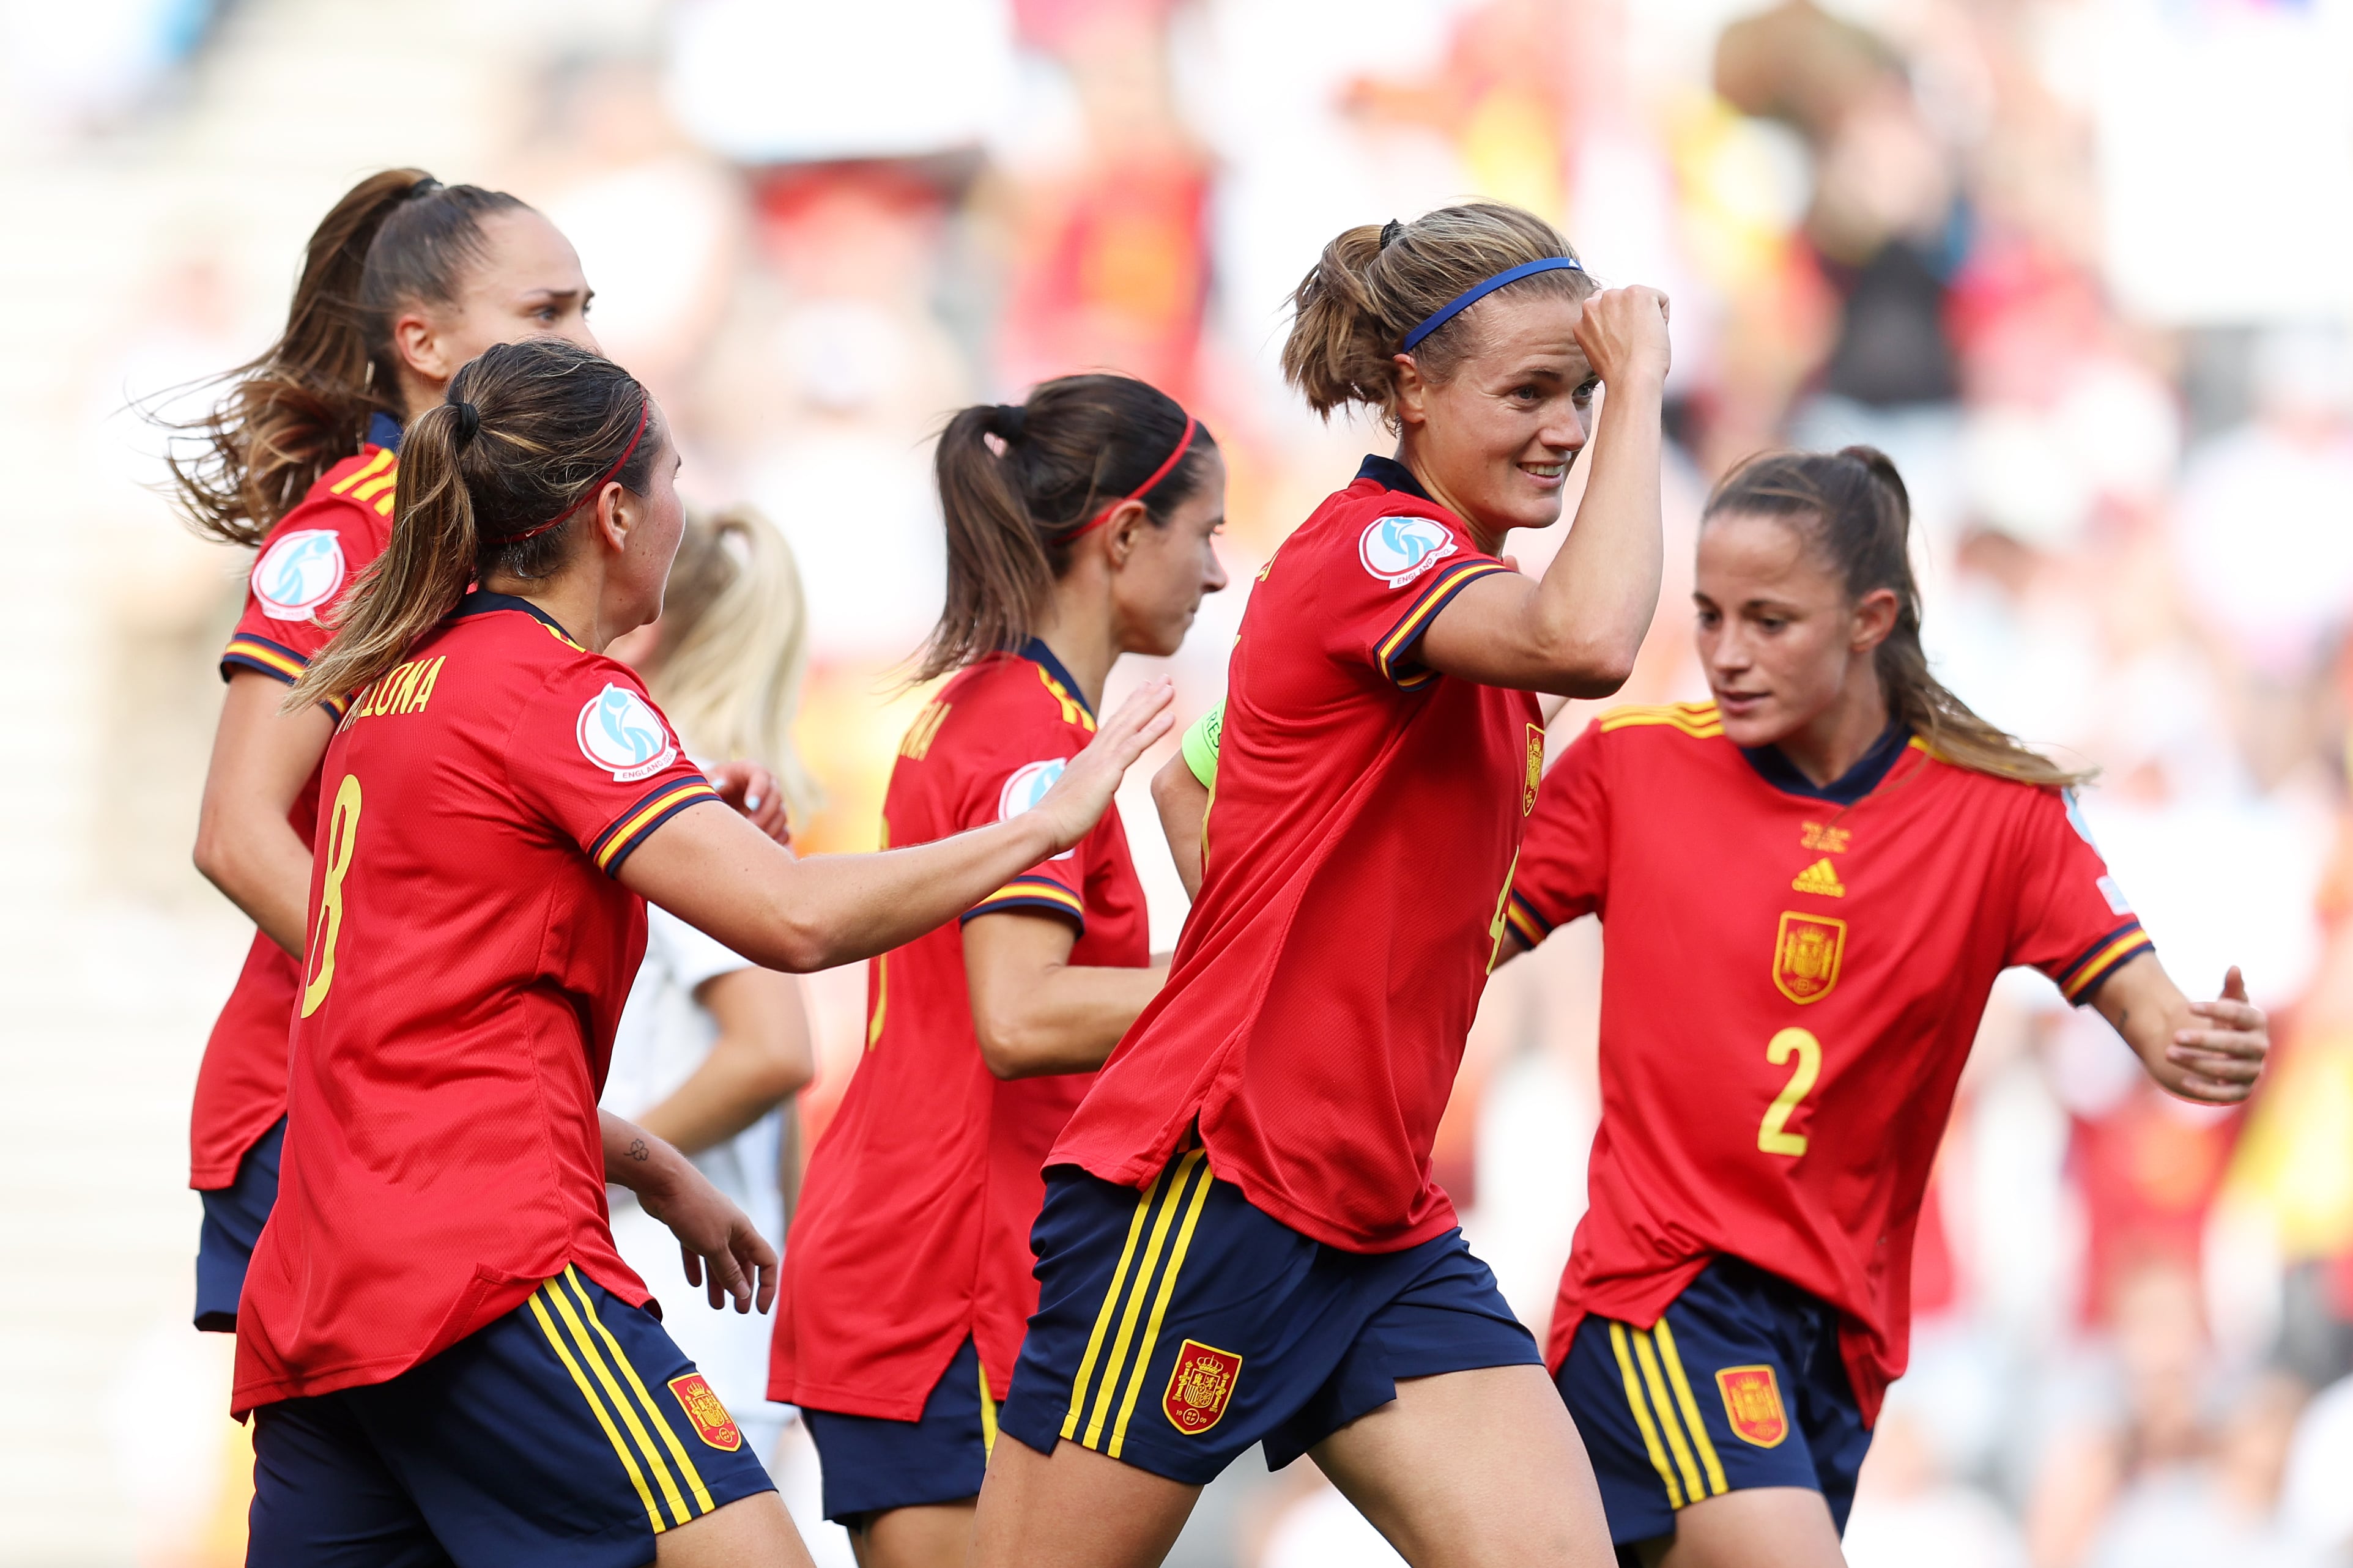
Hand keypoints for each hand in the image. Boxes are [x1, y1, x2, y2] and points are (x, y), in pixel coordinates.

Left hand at [637, 1159, 779, 1313]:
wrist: (663, 1181)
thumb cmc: (693, 1210)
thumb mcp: (713, 1246)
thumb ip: (729, 1270)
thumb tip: (744, 1293)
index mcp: (744, 1231)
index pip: (766, 1261)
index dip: (767, 1286)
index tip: (759, 1309)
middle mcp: (730, 1228)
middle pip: (743, 1262)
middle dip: (742, 1287)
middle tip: (739, 1310)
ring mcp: (710, 1226)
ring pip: (719, 1259)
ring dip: (719, 1282)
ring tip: (716, 1305)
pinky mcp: (689, 1225)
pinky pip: (697, 1251)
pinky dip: (697, 1267)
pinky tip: (694, 1283)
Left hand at [710, 759, 789, 844]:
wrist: (715, 801)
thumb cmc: (708, 787)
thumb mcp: (704, 780)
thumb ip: (709, 781)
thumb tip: (719, 785)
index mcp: (750, 770)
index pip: (761, 776)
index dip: (759, 790)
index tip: (750, 805)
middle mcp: (767, 785)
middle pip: (775, 797)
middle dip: (763, 814)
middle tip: (748, 827)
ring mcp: (773, 805)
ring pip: (781, 816)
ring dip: (768, 829)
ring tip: (749, 841)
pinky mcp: (775, 822)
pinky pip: (784, 833)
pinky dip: (774, 841)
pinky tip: (757, 848)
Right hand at [1034, 677, 1174, 853]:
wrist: (1043, 827)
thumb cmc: (1057, 822)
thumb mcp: (1075, 800)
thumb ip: (1086, 791)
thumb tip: (1088, 794)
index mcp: (1088, 759)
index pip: (1112, 727)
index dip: (1129, 708)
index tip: (1143, 690)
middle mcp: (1094, 753)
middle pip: (1124, 718)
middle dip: (1145, 696)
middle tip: (1164, 678)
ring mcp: (1100, 760)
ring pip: (1131, 724)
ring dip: (1153, 704)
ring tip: (1171, 686)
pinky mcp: (1107, 772)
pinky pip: (1135, 745)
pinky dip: (1154, 729)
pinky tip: (1171, 716)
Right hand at [1573, 285, 1670, 390]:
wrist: (1630, 378)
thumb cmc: (1617, 371)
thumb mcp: (1597, 346)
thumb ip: (1600, 328)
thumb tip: (1615, 325)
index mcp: (1585, 314)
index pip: (1608, 308)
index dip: (1620, 325)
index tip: (1623, 343)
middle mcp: (1595, 301)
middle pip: (1624, 300)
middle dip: (1632, 316)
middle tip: (1633, 342)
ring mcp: (1615, 295)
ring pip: (1641, 298)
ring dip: (1646, 315)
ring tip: (1642, 338)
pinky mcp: (1637, 293)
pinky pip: (1661, 299)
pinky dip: (1663, 316)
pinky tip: (1653, 335)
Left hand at [2159, 966, 2267, 1103]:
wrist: (2227, 1053)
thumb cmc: (2226, 1023)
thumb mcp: (2228, 1004)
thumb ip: (2231, 989)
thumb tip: (2234, 968)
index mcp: (2257, 1023)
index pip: (2240, 1014)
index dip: (2215, 1010)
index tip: (2188, 1007)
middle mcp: (2260, 1048)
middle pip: (2234, 1044)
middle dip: (2204, 1040)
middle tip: (2174, 1036)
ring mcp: (2253, 1071)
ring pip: (2227, 1070)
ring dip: (2198, 1063)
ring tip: (2169, 1053)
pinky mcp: (2243, 1090)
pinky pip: (2228, 1095)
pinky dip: (2207, 1090)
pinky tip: (2184, 1083)